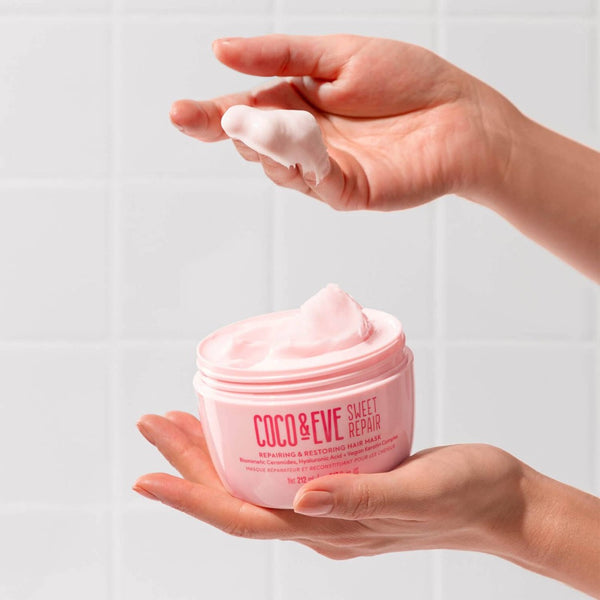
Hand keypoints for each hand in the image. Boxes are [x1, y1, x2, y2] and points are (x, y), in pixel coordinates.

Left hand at [134, 412, 599, 595]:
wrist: (499, 500)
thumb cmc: (466, 494)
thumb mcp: (417, 492)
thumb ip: (361, 496)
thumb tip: (302, 496)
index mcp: (329, 530)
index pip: (240, 517)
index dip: (190, 496)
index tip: (147, 473)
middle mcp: (319, 522)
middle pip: (236, 496)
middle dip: (189, 462)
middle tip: (154, 422)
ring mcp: (330, 505)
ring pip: (253, 482)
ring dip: (213, 454)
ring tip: (183, 422)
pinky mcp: (345, 483)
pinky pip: (281, 468)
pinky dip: (252, 448)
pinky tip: (247, 427)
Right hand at [170, 35, 517, 210]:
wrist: (462, 114)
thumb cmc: (409, 81)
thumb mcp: (338, 54)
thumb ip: (281, 55)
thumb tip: (220, 49)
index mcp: (297, 104)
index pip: (243, 111)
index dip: (209, 114)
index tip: (177, 113)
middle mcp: (304, 141)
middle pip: (252, 143)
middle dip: (229, 130)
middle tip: (216, 116)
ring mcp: (324, 170)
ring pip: (276, 165)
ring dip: (264, 143)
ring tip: (261, 120)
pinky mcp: (348, 191)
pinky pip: (314, 181)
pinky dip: (301, 162)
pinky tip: (294, 141)